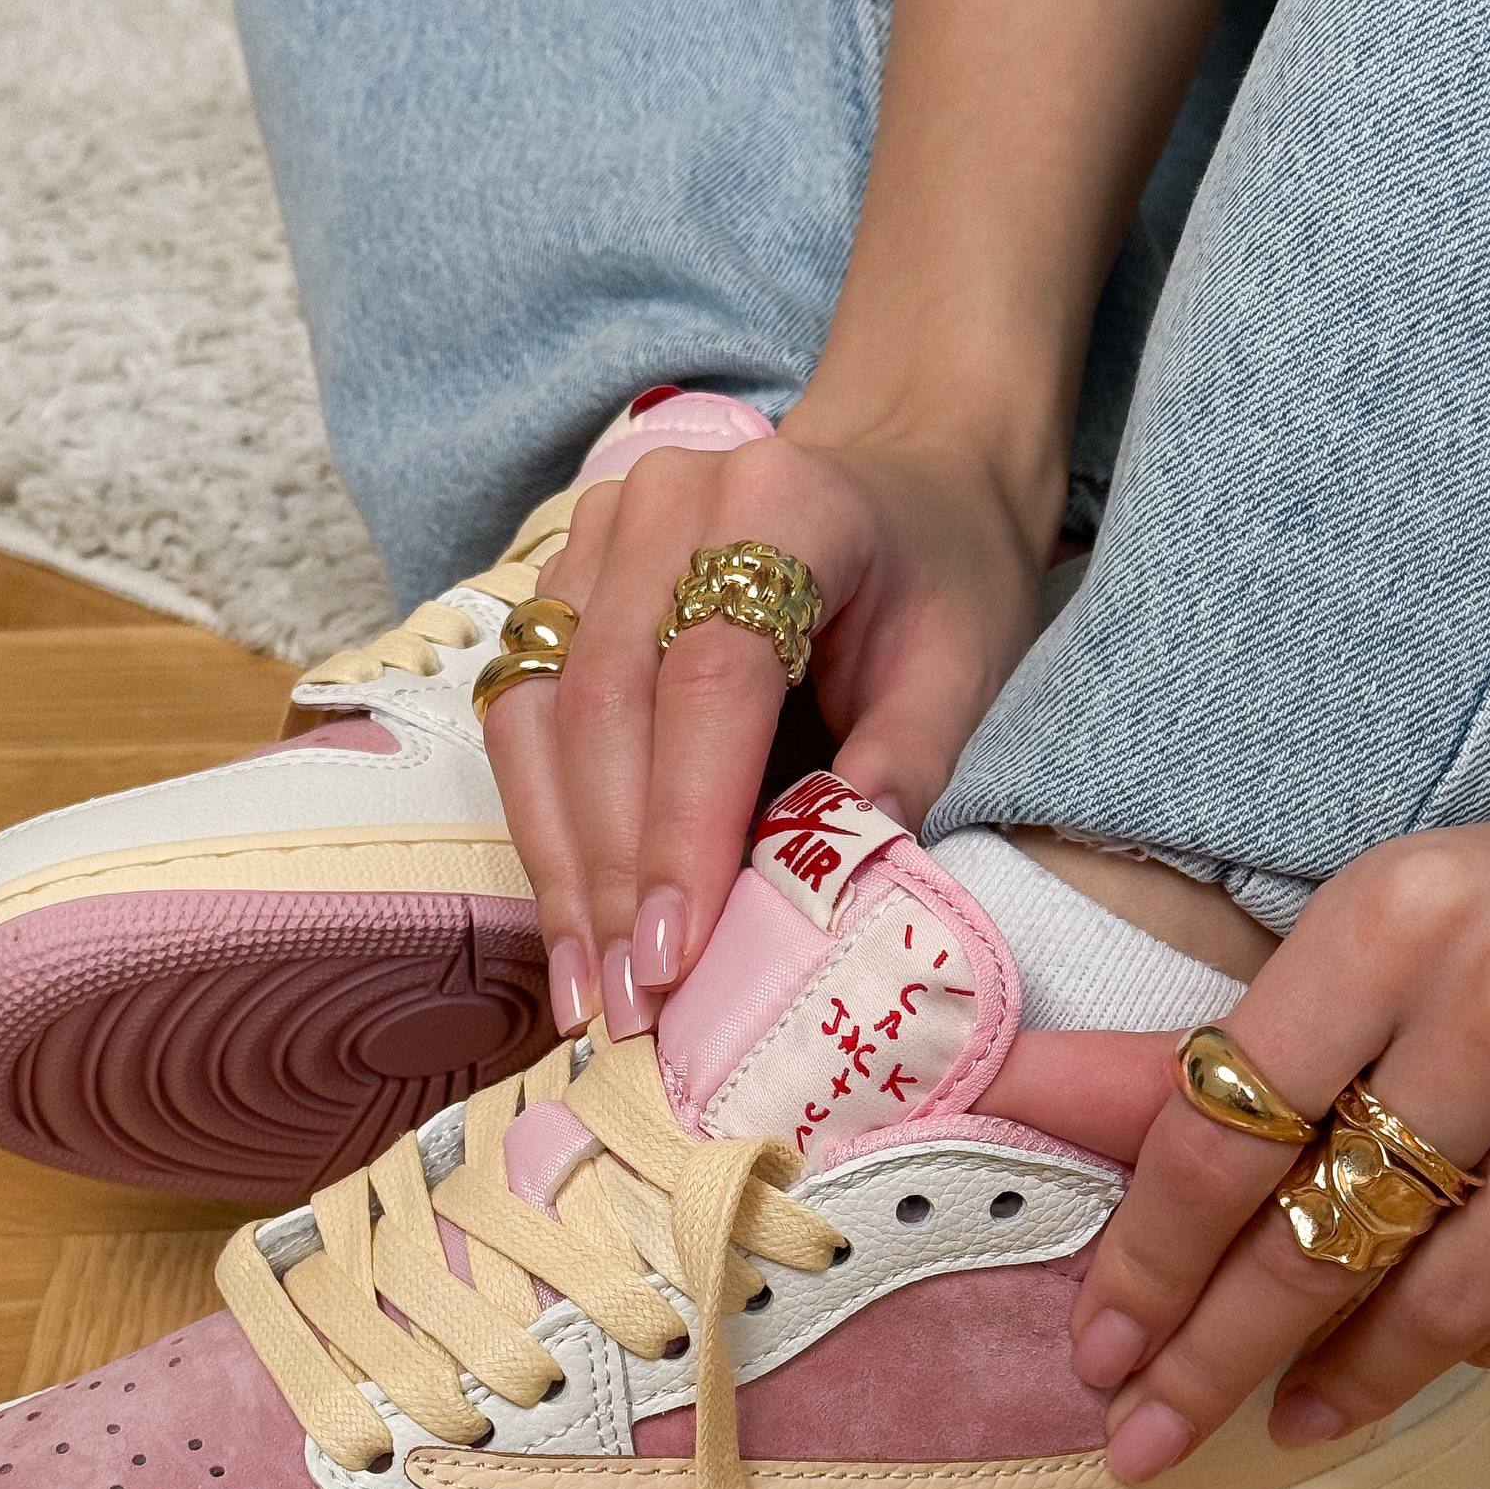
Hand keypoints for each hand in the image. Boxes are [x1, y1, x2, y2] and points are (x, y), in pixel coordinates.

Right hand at [483, 412, 1058, 1038]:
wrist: (906, 483)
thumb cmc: (941, 580)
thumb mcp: (964, 667)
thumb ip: (903, 765)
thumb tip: (826, 893)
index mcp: (782, 503)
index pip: (710, 678)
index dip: (683, 823)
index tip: (676, 953)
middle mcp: (668, 501)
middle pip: (606, 701)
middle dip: (613, 870)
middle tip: (630, 1005)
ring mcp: (599, 535)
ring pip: (542, 715)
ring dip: (562, 865)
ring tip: (589, 990)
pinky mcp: (562, 582)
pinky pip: (525, 716)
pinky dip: (546, 828)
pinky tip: (571, 928)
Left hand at [1042, 793, 1489, 1478]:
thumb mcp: (1371, 936)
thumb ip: (1201, 1042)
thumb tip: (1013, 1091)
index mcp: (1401, 918)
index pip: (1222, 1129)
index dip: (1145, 1260)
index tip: (1096, 1347)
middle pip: (1312, 1238)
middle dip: (1209, 1361)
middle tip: (1143, 1438)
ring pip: (1441, 1306)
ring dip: (1343, 1378)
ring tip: (1284, 1415)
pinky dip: (1475, 1350)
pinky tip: (1426, 1353)